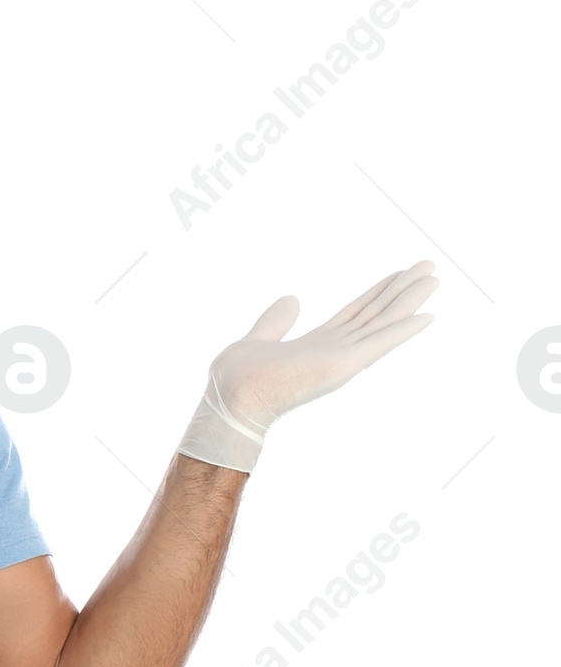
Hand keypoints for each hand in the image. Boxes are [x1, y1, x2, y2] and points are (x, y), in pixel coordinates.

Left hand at [179, 261, 436, 471]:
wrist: (231, 398)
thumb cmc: (237, 378)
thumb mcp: (258, 338)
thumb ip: (276, 320)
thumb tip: (292, 299)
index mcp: (318, 345)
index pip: (355, 313)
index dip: (378, 292)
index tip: (398, 274)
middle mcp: (335, 351)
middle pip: (377, 314)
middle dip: (402, 291)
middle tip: (429, 268)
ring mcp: (342, 358)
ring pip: (384, 323)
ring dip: (410, 301)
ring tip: (434, 279)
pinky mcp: (343, 365)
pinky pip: (380, 343)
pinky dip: (404, 330)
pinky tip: (427, 316)